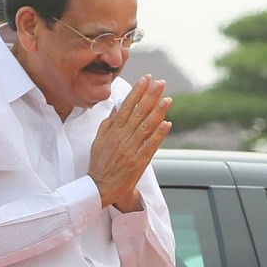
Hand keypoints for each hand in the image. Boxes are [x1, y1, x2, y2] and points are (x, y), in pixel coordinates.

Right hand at [88, 75, 171, 210]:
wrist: (99, 187)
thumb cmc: (100, 164)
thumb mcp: (98, 140)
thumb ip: (108, 123)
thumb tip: (118, 106)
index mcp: (113, 131)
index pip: (127, 106)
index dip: (137, 91)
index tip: (145, 79)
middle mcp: (122, 137)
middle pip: (138, 112)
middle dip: (150, 95)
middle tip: (160, 82)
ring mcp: (131, 149)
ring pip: (146, 126)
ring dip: (158, 111)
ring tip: (168, 99)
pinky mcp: (138, 162)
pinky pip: (150, 145)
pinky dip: (159, 134)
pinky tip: (167, 123)